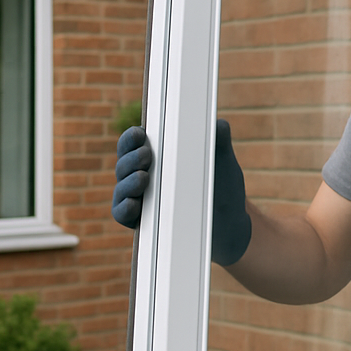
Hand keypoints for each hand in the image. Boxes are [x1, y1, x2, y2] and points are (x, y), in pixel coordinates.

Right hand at [111, 120, 251, 263]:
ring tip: (143, 178)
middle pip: (124, 164)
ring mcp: (139, 199)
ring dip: (128, 182)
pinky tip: (134, 204)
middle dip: (131, 158)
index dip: (132, 137)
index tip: (140, 134)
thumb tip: (220, 125)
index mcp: (158, 156)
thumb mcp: (223, 164)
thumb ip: (220, 142)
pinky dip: (124, 208)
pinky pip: (122, 214)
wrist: (229, 225)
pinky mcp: (140, 222)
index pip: (134, 143)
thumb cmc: (222, 189)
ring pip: (121, 188)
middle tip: (146, 155)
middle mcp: (143, 176)